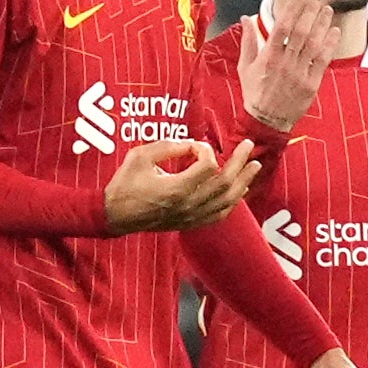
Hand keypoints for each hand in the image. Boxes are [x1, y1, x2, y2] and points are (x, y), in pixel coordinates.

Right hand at [103, 138, 257, 232]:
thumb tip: (192, 144)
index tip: (194, 145)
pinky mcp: (189, 223)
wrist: (114, 216)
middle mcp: (188, 205)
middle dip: (239, 162)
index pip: (207, 166)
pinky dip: (232, 202)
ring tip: (254, 167)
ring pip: (227, 201)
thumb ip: (169, 146)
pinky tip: (240, 191)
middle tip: (248, 146)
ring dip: (243, 182)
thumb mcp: (141, 156)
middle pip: (224, 183)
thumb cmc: (124, 184)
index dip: (205, 150)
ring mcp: (190, 217)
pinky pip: (218, 215)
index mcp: (177, 188)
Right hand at [241, 0, 339, 130]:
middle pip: (301, 31)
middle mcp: (285, 63)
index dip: (292, 9)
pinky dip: (330, 44)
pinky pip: (323, 60)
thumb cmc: (254, 92)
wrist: (266, 120)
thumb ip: (247, 40)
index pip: (281, 27)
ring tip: (327, 9)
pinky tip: (334, 31)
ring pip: (314, 44)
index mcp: (268, 57)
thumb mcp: (244, 66)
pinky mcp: (311, 84)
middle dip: (311, 12)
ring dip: (322, 24)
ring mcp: (299, 73)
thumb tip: (246, 18)